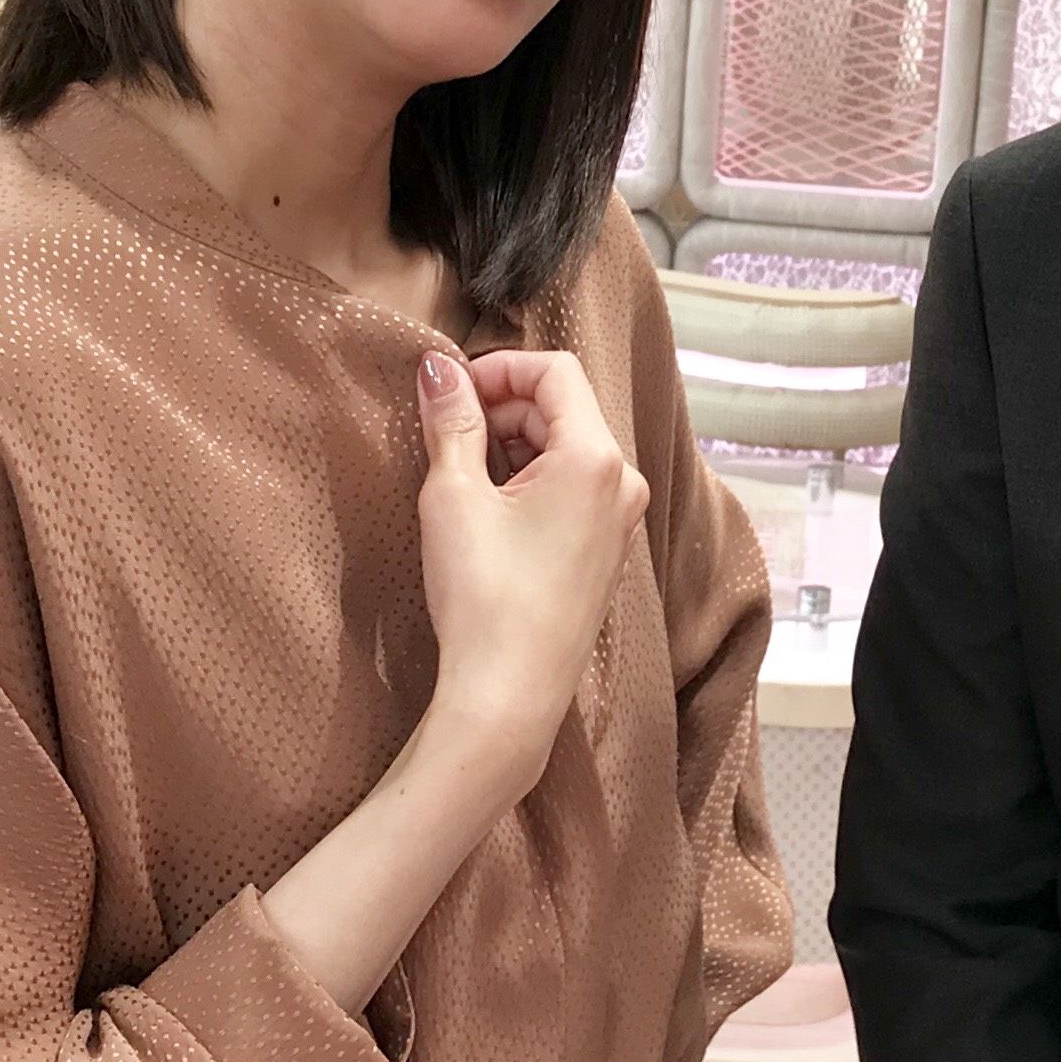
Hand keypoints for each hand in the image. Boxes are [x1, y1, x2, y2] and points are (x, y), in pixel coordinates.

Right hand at [414, 347, 648, 799]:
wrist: (510, 693)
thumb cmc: (484, 595)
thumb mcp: (454, 496)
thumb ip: (451, 421)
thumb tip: (437, 367)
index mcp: (597, 457)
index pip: (556, 371)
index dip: (498, 368)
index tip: (450, 391)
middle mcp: (622, 482)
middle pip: (562, 408)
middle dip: (501, 408)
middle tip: (444, 434)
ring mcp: (618, 519)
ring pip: (564, 448)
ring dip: (511, 445)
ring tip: (458, 477)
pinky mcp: (603, 550)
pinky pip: (570, 489)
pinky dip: (527, 480)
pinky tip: (484, 510)